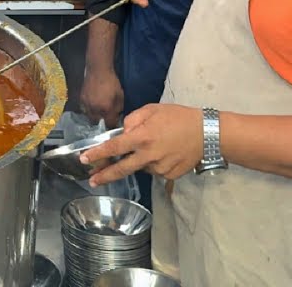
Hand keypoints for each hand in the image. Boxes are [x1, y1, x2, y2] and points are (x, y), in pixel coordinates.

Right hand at [80, 65, 124, 127]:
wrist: (98, 70)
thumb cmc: (111, 82)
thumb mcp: (120, 95)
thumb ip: (119, 107)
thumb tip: (117, 114)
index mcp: (106, 108)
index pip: (110, 123)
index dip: (113, 124)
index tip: (115, 123)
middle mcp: (95, 109)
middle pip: (98, 122)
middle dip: (103, 121)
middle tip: (107, 117)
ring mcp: (86, 105)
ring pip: (90, 117)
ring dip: (95, 117)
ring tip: (99, 112)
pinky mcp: (81, 99)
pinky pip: (85, 109)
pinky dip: (89, 110)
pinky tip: (93, 106)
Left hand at [81, 103, 203, 186]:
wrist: (207, 133)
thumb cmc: (179, 117)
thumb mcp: (153, 110)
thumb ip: (133, 120)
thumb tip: (122, 132)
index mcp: (142, 137)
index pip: (113, 147)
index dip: (97, 154)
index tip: (84, 159)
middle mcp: (148, 155)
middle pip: (121, 169)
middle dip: (104, 176)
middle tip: (92, 180)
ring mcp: (159, 168)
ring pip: (141, 167)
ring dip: (140, 160)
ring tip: (157, 147)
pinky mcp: (170, 175)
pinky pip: (156, 171)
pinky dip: (155, 164)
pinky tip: (166, 153)